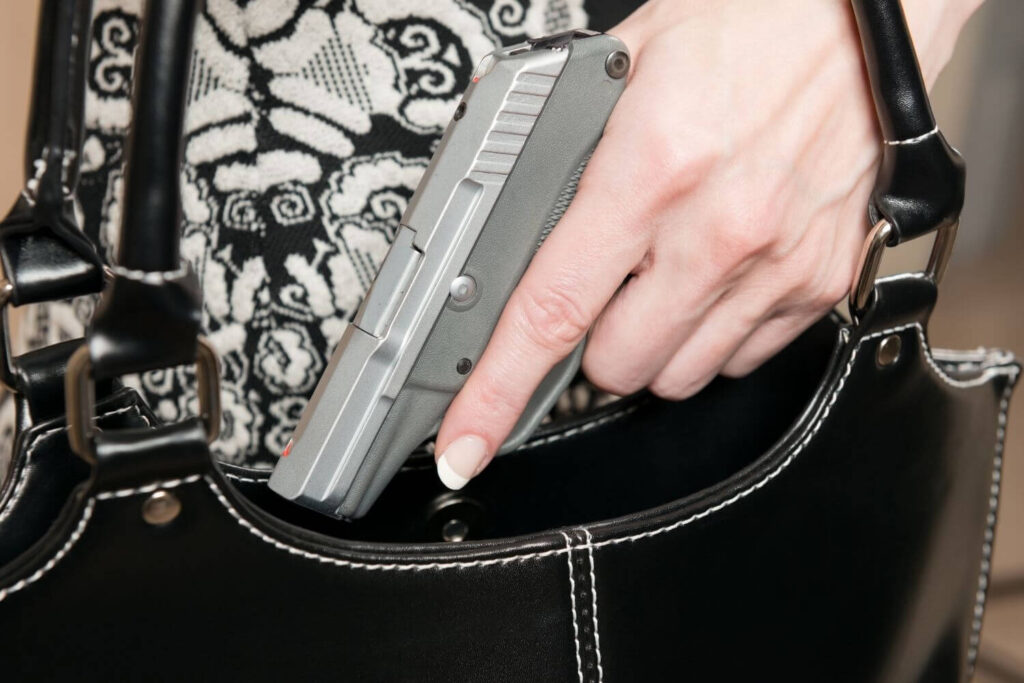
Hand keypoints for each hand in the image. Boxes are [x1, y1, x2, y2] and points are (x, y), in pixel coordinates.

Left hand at [432, 0, 980, 489]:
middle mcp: (718, 230)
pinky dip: (713, 334)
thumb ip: (567, 145)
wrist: (869, 14)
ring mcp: (776, 265)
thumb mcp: (630, 60)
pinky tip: (716, 275)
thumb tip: (516, 210)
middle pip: (613, 366)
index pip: (552, 311)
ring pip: (678, 374)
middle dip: (589, 344)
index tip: (466, 442)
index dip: (496, 391)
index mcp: (652, 169)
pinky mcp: (821, 282)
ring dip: (652, 342)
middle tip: (601, 286)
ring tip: (665, 272)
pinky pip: (743, 359)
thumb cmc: (754, 23)